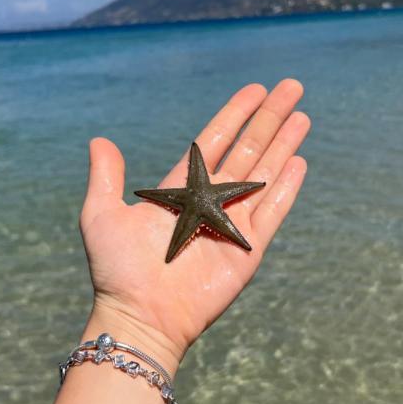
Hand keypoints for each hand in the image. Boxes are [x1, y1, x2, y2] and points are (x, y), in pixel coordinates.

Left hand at [80, 80, 309, 371]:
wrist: (140, 316)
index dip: (234, 115)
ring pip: (264, 175)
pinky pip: (271, 212)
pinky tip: (299, 161)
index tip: (255, 91)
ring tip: (303, 116)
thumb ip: (106, 177)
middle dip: (269, 119)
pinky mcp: (247, 250)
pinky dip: (285, 188)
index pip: (213, 142)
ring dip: (283, 145)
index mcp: (180, 191)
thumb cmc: (117, 270)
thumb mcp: (101, 215)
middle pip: (246, 150)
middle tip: (292, 87)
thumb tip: (99, 140)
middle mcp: (210, 203)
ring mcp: (231, 225)